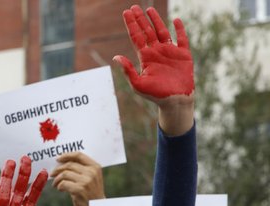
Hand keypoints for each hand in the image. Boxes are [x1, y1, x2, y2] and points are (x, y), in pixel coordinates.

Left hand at [50, 152, 104, 205]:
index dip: (66, 155)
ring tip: (55, 184)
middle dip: (58, 169)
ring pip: (64, 174)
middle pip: (69, 165)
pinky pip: (63, 184)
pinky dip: (59, 186)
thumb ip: (81, 169)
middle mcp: (91, 172)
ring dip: (57, 179)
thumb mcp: (92, 177)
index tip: (58, 159)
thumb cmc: (91, 193)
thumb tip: (62, 162)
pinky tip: (60, 189)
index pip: (79, 155)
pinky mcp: (79, 190)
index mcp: (95, 167)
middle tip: (52, 174)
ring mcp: (86, 181)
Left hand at [113, 5, 193, 135]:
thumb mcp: (138, 84)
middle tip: (134, 7)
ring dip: (155, 20)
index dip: (131, 24)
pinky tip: (176, 20)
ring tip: (148, 10)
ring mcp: (170, 51)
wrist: (175, 101)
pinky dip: (180, 29)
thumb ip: (128, 70)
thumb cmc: (155, 95)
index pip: (136, 37)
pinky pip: (182, 38)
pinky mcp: (183, 54)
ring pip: (162, 31)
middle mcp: (156, 52)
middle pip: (147, 31)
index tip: (126, 13)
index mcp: (145, 57)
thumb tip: (116, 57)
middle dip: (140, 19)